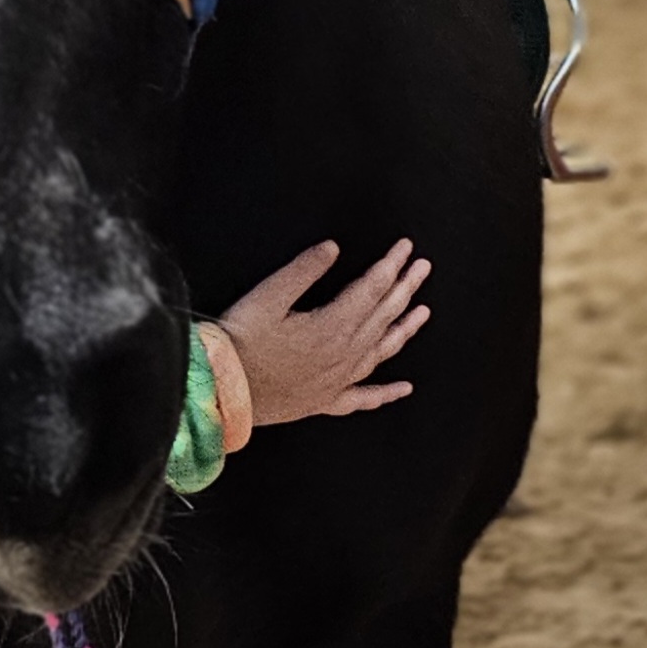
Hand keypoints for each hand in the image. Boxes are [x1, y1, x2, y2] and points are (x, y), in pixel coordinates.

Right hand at [215, 238, 430, 426]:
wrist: (224, 389)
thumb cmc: (241, 342)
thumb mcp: (267, 296)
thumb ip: (303, 270)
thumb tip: (332, 248)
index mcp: (332, 325)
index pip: (372, 288)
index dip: (390, 265)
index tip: (405, 248)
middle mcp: (344, 354)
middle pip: (383, 315)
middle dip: (405, 288)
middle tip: (422, 267)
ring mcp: (338, 379)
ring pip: (382, 351)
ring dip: (405, 329)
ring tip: (423, 311)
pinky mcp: (326, 400)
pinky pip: (365, 398)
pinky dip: (387, 393)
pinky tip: (403, 388)